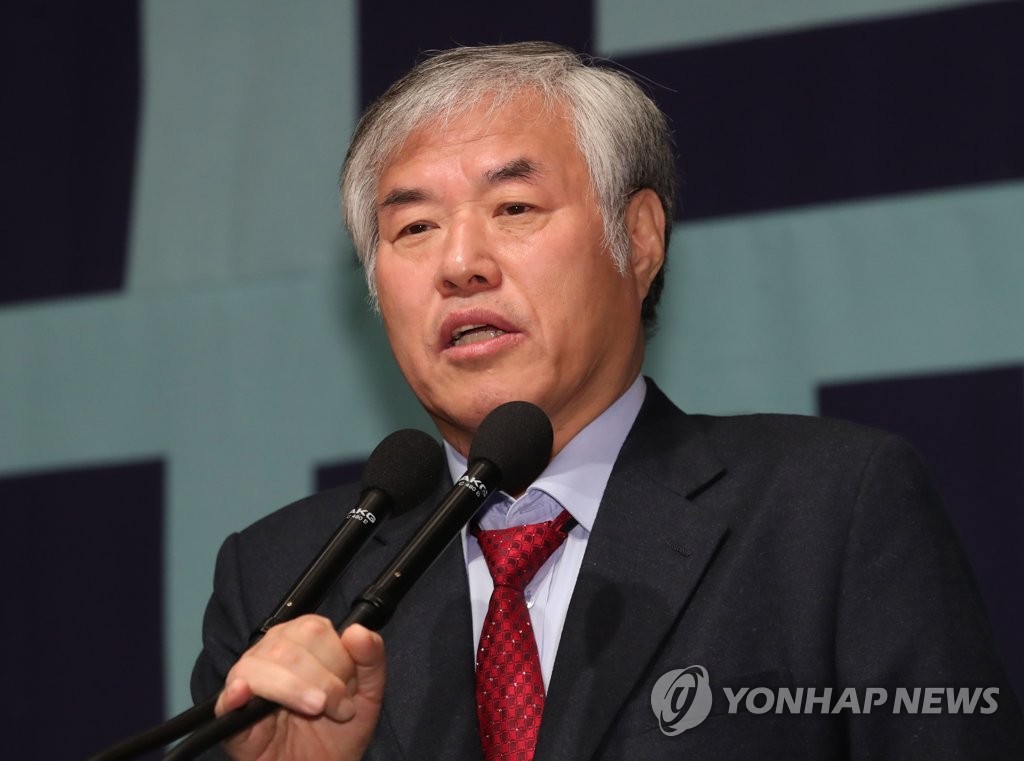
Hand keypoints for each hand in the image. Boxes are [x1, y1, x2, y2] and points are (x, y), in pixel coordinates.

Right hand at [214, 617, 385, 760]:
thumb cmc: (339, 730)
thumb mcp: (368, 694)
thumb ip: (371, 658)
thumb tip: (357, 630)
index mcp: (302, 641)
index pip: (313, 629)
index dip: (337, 658)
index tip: (349, 691)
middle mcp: (270, 653)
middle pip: (287, 646)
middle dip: (321, 679)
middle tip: (338, 709)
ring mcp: (247, 682)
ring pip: (258, 667)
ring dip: (292, 689)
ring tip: (315, 710)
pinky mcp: (231, 715)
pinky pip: (226, 698)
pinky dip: (233, 695)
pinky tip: (243, 695)